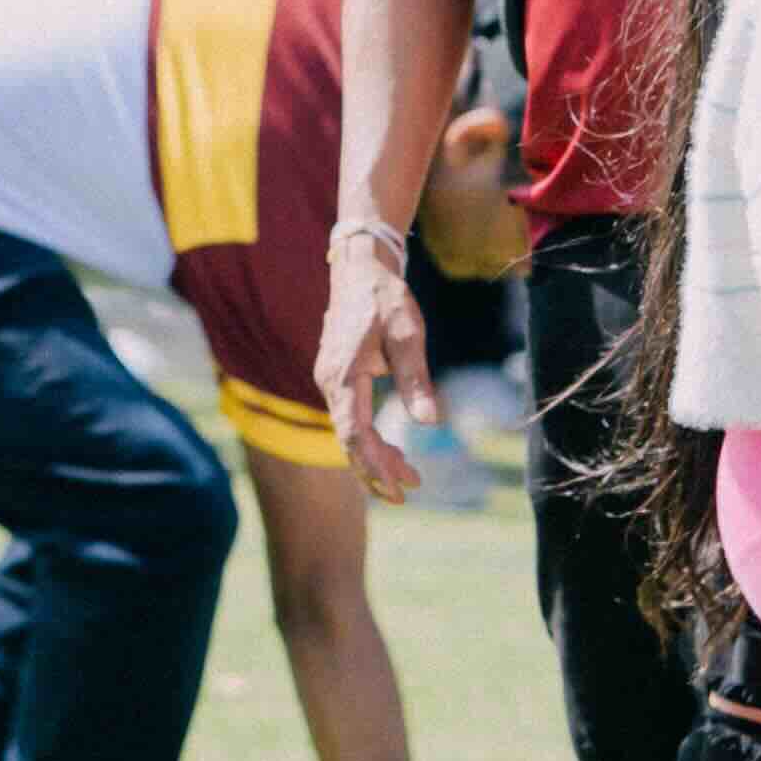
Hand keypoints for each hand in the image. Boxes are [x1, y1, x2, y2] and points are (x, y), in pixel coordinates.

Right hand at [315, 240, 436, 499]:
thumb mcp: (408, 335)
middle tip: (408, 491)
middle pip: (349, 439)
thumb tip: (430, 422)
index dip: (375, 464)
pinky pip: (350, 417)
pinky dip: (369, 438)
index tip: (397, 488)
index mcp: (343, 374)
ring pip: (349, 431)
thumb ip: (416, 379)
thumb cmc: (385, 298)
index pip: (355, 432)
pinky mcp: (336, 378)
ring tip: (409, 476)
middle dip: (377, 469)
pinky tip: (392, 449)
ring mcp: (330, 380)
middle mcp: (329, 381)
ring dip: (376, 456)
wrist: (360, 269)